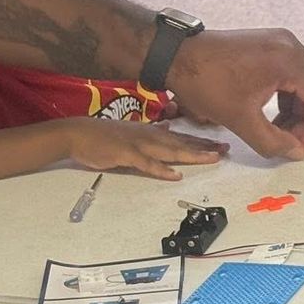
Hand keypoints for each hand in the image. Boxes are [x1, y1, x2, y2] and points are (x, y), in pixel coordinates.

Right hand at [64, 119, 227, 179]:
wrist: (78, 133)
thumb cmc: (104, 134)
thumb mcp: (132, 130)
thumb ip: (151, 130)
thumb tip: (167, 127)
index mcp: (151, 131)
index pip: (181, 137)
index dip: (201, 142)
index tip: (219, 145)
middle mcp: (149, 135)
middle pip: (182, 143)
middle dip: (204, 147)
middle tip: (225, 150)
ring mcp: (138, 144)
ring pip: (170, 151)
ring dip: (191, 155)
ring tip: (211, 160)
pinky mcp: (126, 154)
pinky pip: (147, 164)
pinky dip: (161, 170)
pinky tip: (175, 176)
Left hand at [167, 27, 303, 160]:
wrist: (177, 55)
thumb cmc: (205, 82)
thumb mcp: (241, 119)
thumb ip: (273, 142)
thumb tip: (295, 152)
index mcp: (288, 60)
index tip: (300, 148)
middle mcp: (291, 46)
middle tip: (294, 142)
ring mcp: (281, 42)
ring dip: (300, 108)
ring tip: (281, 132)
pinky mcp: (270, 45)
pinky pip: (293, 73)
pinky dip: (289, 96)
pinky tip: (273, 115)